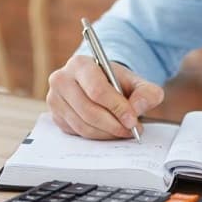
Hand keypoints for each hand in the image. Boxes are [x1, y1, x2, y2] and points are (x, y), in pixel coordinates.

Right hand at [46, 55, 164, 139]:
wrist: (98, 82)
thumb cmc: (116, 81)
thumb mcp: (135, 81)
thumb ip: (146, 92)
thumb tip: (138, 108)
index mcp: (80, 64)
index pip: (97, 90)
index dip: (116, 108)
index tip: (133, 120)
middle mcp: (61, 80)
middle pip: (88, 111)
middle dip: (114, 125)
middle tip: (132, 130)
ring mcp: (55, 99)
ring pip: (83, 125)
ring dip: (107, 133)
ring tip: (125, 131)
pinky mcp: (56, 117)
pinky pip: (78, 133)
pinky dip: (98, 136)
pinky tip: (110, 131)